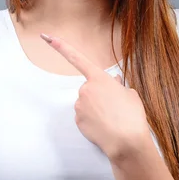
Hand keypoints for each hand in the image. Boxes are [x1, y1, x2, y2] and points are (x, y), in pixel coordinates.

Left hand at [41, 33, 149, 160]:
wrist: (127, 142)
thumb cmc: (132, 116)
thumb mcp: (130, 94)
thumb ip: (117, 85)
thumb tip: (113, 80)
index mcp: (98, 78)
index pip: (77, 58)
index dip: (60, 46)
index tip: (46, 37)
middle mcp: (85, 89)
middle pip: (89, 89)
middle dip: (99, 96)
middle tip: (114, 107)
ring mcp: (79, 105)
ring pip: (86, 103)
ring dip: (96, 109)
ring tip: (112, 118)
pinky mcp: (77, 121)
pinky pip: (84, 117)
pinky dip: (93, 120)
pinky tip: (104, 126)